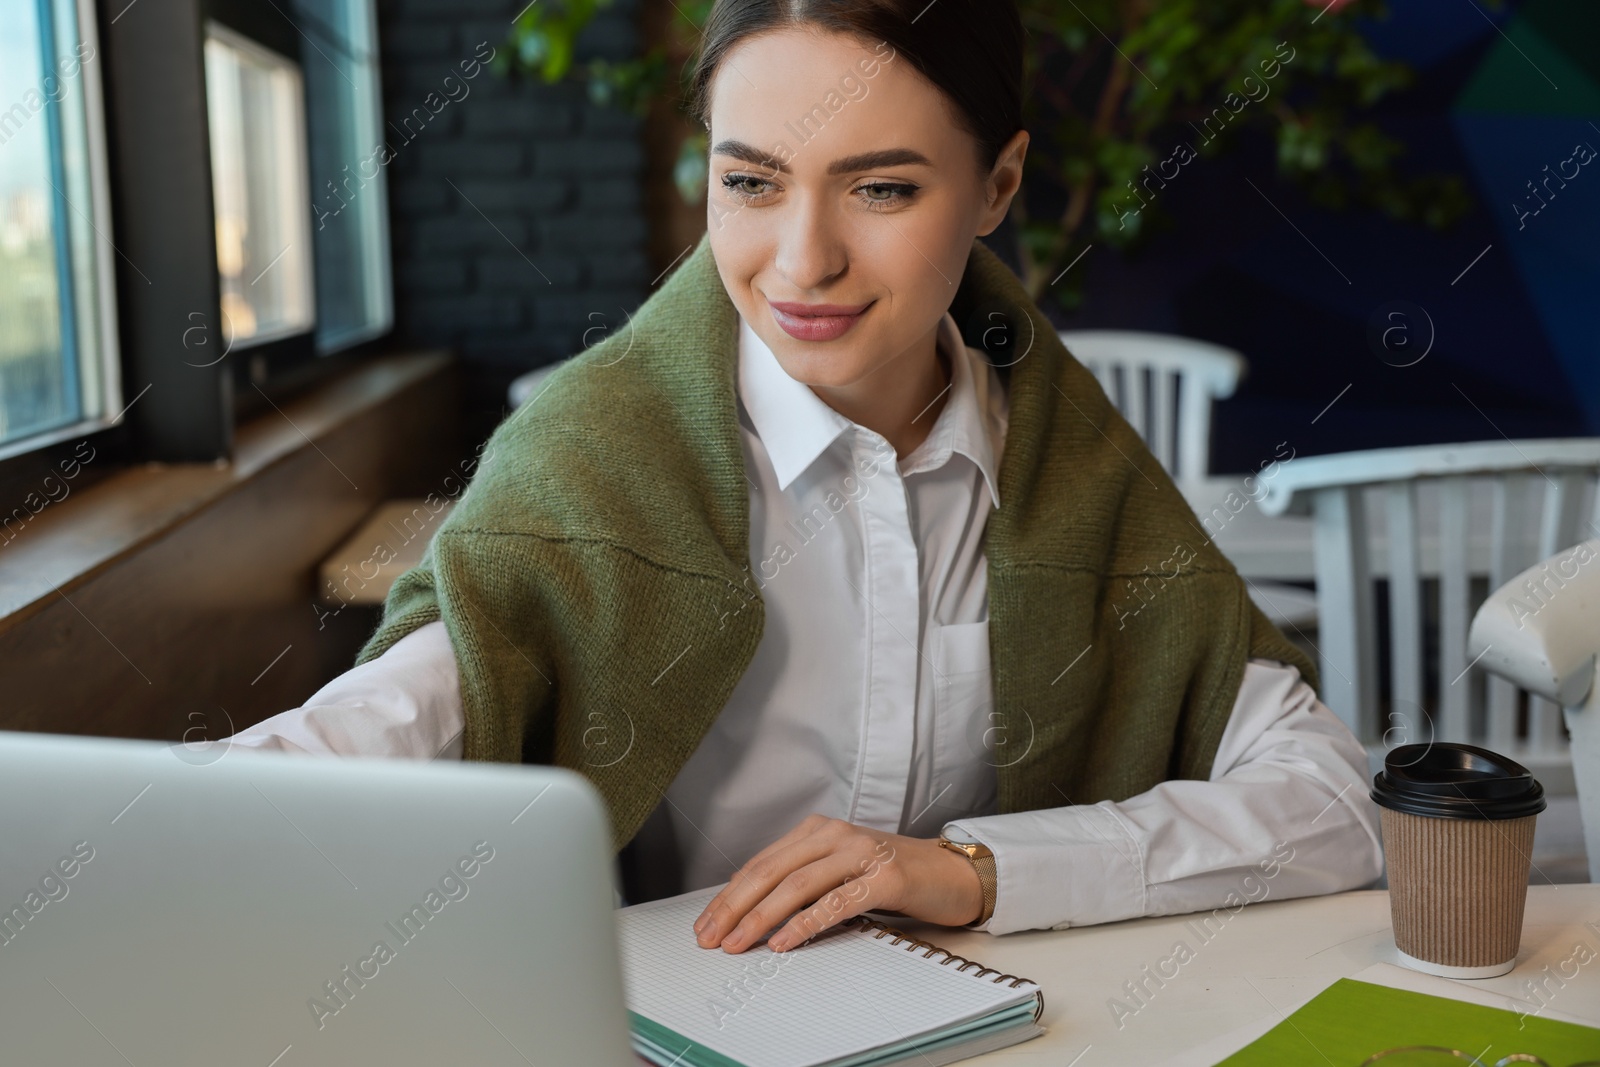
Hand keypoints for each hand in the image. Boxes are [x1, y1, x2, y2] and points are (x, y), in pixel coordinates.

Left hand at [691, 814, 982, 953]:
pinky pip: (836, 902)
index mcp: (818, 830)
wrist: (951, 872)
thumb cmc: (892, 873)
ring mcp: (861, 853)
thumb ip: (799, 878)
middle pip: (771, 871)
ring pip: (797, 885)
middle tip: (711, 936)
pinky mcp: (885, 877)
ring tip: (739, 943)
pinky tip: (784, 940)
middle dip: (734, 907)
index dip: (729, 895)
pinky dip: (805, 923)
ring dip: (761, 917)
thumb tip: (747, 905)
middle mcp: (835, 835)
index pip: (761, 863)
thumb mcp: (838, 868)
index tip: (706, 923)